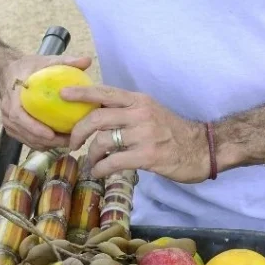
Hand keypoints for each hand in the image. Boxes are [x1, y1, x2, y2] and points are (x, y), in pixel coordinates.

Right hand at [0, 53, 93, 149]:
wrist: (7, 72)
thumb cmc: (27, 68)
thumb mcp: (44, 61)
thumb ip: (65, 61)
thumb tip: (88, 60)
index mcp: (12, 95)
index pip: (19, 116)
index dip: (34, 127)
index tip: (51, 134)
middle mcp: (7, 111)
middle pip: (24, 132)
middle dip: (46, 141)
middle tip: (68, 141)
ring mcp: (8, 121)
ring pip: (26, 139)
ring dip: (46, 145)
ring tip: (67, 143)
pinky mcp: (12, 128)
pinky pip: (26, 140)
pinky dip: (42, 144)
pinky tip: (58, 142)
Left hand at [63, 83, 210, 182]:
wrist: (202, 149)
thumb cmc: (172, 131)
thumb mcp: (149, 112)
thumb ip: (125, 111)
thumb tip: (95, 113)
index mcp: (138, 101)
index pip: (105, 92)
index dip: (81, 93)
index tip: (62, 94)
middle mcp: (139, 114)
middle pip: (97, 117)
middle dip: (78, 131)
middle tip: (72, 143)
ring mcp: (144, 135)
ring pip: (102, 141)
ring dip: (91, 154)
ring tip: (91, 162)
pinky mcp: (147, 156)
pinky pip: (113, 161)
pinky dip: (100, 168)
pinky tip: (98, 172)